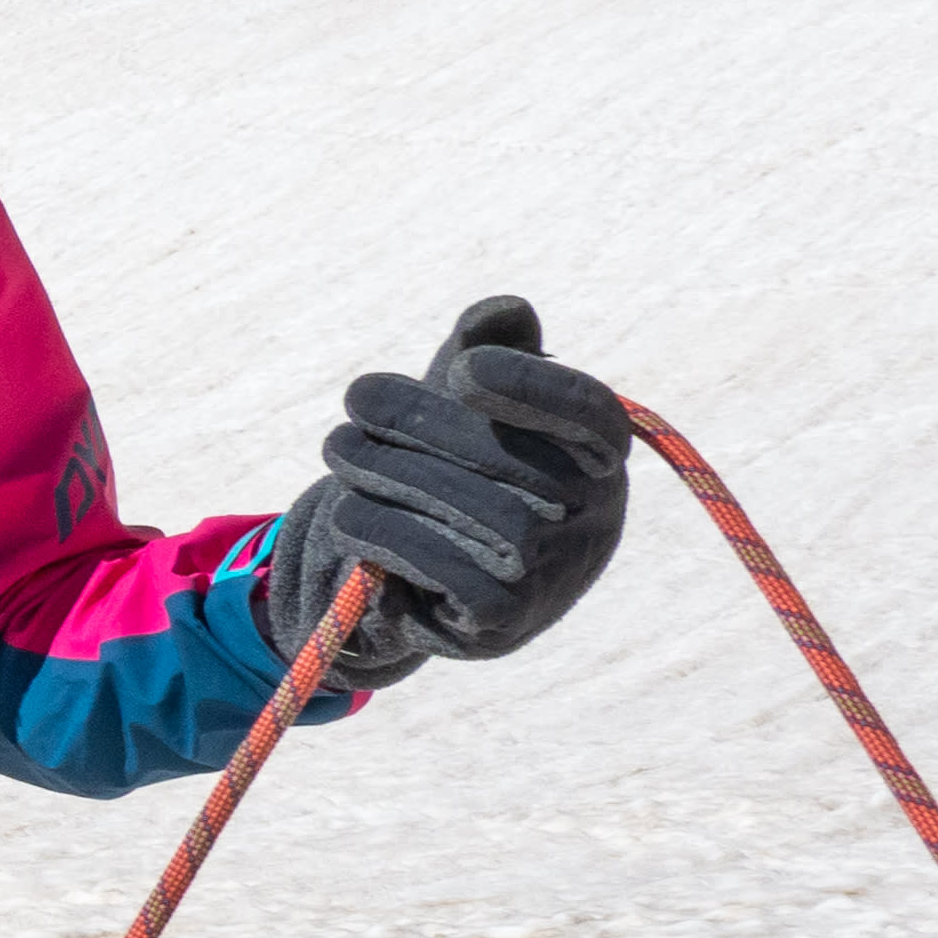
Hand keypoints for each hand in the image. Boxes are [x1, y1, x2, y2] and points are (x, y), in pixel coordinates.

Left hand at [271, 296, 629, 680]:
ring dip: (391, 476)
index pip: (590, 415)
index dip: (533, 387)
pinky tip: (351, 515)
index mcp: (597, 457)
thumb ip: (487, 350)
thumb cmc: (456, 467)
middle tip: (356, 398)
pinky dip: (391, 540)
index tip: (462, 367)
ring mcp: (552, 577)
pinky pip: (450, 577)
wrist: (425, 579)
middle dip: (421, 423)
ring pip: (476, 518)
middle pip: (512, 464)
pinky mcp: (502, 625)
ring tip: (339, 449)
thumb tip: (503, 312)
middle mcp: (591, 520)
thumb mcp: (469, 405)